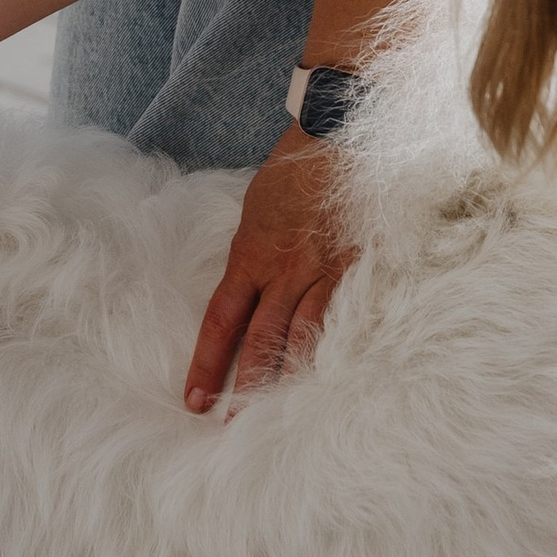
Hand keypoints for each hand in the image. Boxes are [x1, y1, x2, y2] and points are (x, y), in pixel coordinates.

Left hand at [185, 130, 356, 412]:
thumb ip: (253, 253)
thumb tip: (248, 287)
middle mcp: (285, 270)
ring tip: (283, 418)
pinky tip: (339, 380)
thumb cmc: (296, 167)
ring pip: (305, 336)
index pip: (222, 320)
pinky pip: (348, 317)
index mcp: (251, 255)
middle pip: (261, 338)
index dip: (208, 362)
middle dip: (246, 385)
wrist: (340, 130)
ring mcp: (326, 271)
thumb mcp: (257, 210)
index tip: (195, 398)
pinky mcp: (362, 267)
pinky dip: (340, 349)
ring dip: (291, 379)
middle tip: (233, 426)